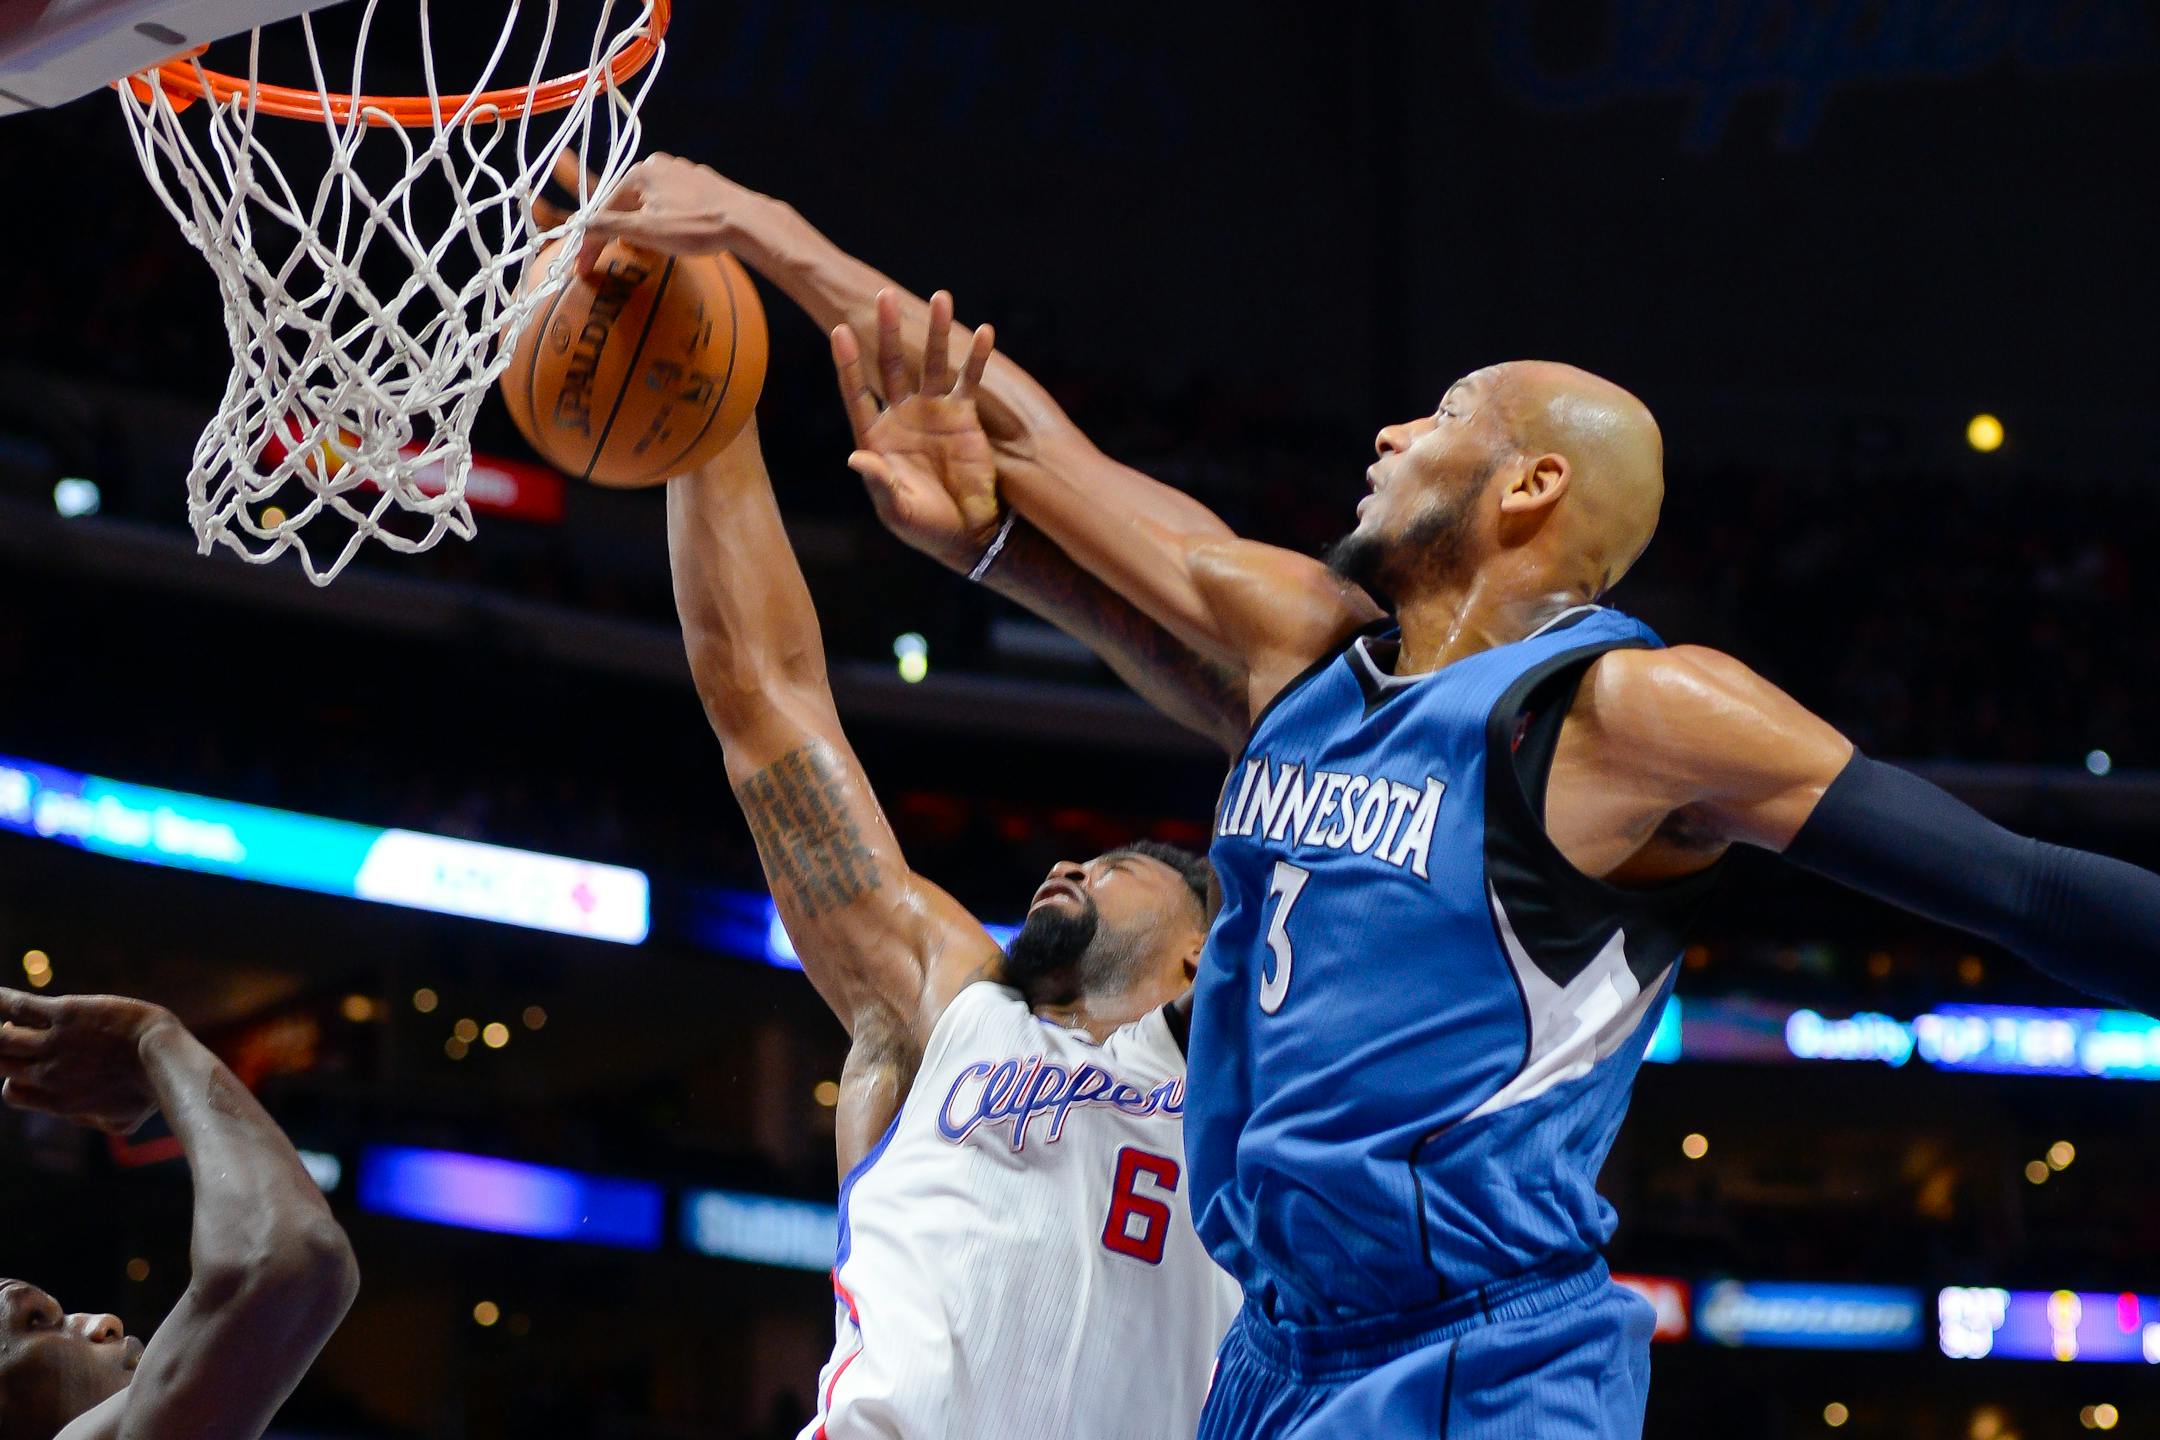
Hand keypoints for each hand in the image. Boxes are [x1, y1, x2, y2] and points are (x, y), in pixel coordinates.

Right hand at [0, 989, 172, 1134]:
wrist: (164, 1059)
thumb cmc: (151, 1091)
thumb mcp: (122, 1119)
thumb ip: (96, 1119)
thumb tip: (82, 1113)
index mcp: (57, 1101)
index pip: (13, 1091)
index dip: (15, 1078)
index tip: (30, 1065)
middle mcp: (46, 1074)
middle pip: (1, 1063)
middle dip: (3, 1052)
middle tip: (14, 1035)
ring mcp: (53, 1044)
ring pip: (2, 1039)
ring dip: (1, 1031)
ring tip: (7, 1020)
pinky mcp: (65, 1014)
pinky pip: (18, 1006)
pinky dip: (1, 999)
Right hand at [574, 153, 769, 276]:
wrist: (747, 223)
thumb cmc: (696, 227)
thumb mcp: (646, 231)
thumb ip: (608, 227)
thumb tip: (579, 227)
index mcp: (640, 172)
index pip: (604, 209)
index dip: (591, 241)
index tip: (582, 268)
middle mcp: (659, 165)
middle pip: (625, 204)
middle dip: (616, 232)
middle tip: (609, 259)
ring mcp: (682, 172)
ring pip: (648, 203)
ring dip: (640, 227)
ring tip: (643, 249)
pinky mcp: (702, 184)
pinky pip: (671, 203)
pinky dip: (663, 220)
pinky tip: (674, 235)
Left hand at [832, 289, 1004, 571]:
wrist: (966, 532)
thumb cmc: (924, 525)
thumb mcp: (897, 509)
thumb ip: (879, 481)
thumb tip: (857, 457)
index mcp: (876, 436)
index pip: (858, 392)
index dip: (848, 364)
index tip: (840, 331)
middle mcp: (902, 416)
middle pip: (892, 365)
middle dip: (888, 332)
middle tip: (885, 296)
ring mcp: (934, 412)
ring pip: (934, 363)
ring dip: (937, 332)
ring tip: (942, 298)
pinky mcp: (964, 416)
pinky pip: (971, 381)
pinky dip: (978, 358)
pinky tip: (984, 332)